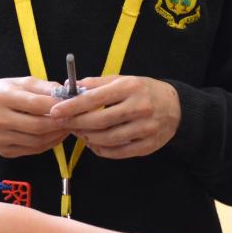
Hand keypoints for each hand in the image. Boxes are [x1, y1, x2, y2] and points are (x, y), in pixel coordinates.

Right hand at [0, 76, 70, 156]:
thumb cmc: (0, 93)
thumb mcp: (19, 82)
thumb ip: (44, 87)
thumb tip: (68, 92)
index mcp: (1, 97)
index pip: (36, 104)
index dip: (58, 106)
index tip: (73, 105)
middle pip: (38, 126)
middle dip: (60, 124)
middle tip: (74, 119)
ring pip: (37, 141)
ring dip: (57, 135)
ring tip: (67, 127)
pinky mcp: (3, 151)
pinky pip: (32, 150)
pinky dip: (48, 144)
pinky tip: (55, 135)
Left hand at [48, 75, 180, 158]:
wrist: (176, 108)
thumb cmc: (144, 91)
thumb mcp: (123, 79)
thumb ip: (97, 83)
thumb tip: (70, 87)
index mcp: (130, 87)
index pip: (95, 98)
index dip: (72, 107)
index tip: (55, 111)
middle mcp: (139, 108)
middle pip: (99, 121)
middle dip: (76, 124)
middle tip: (62, 123)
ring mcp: (145, 129)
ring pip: (107, 139)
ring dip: (87, 137)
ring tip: (78, 131)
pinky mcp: (148, 146)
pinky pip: (117, 152)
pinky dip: (100, 149)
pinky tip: (93, 142)